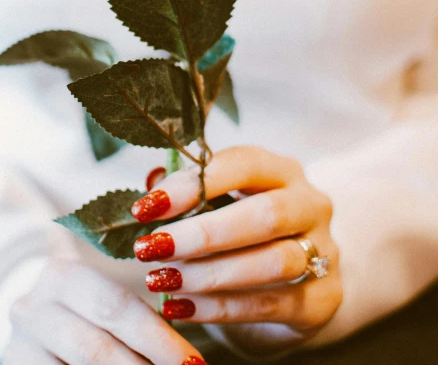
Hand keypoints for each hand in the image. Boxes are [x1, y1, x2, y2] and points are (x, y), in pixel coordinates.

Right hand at [2, 258, 206, 364]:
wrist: (33, 322)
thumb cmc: (86, 310)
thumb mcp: (105, 301)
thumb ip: (138, 320)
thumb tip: (189, 358)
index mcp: (62, 276)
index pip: (118, 307)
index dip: (159, 340)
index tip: (194, 363)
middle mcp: (32, 308)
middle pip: (96, 348)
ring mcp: (17, 346)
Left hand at [131, 146, 342, 354]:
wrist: (297, 277)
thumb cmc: (246, 228)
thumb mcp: (222, 201)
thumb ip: (189, 191)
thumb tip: (152, 185)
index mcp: (282, 170)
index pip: (244, 164)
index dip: (195, 184)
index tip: (149, 206)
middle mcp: (309, 204)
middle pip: (267, 214)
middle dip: (204, 234)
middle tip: (152, 247)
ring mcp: (324, 251)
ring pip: (274, 262)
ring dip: (211, 274)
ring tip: (163, 280)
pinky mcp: (323, 298)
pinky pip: (271, 304)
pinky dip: (220, 308)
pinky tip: (180, 307)